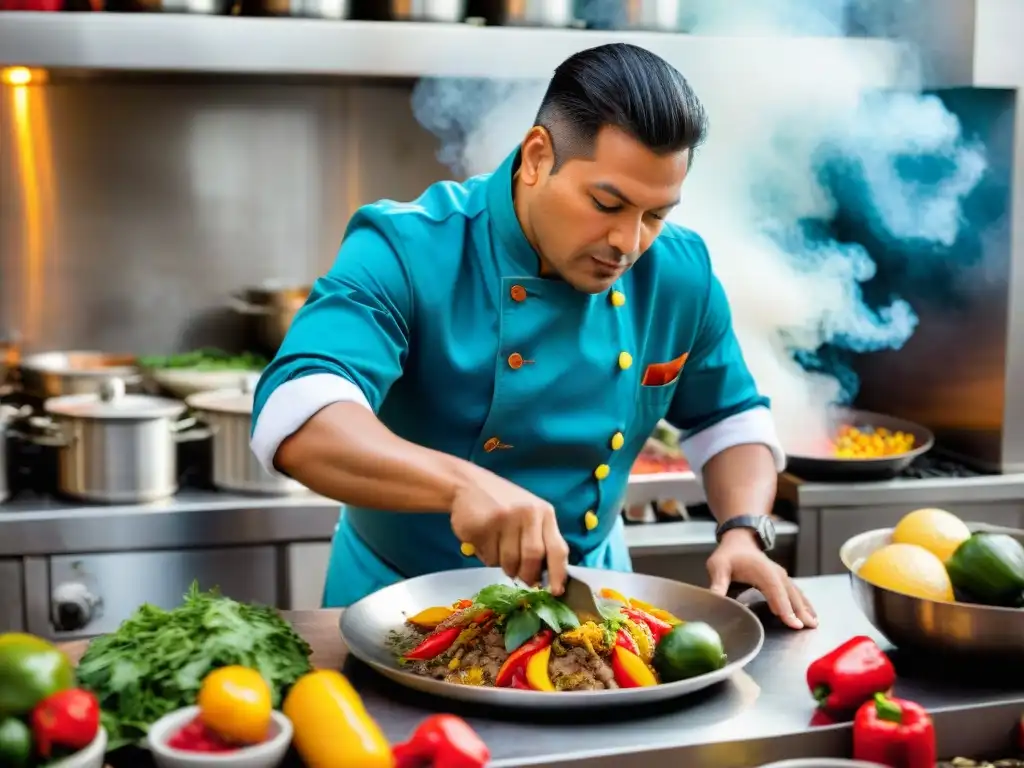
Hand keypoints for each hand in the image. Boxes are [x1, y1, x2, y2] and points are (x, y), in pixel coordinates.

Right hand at [449, 470, 569, 593]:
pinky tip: (484, 541)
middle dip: (527, 575)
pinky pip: (489, 558)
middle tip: (521, 577)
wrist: (468, 485)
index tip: (555, 592)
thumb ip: (540, 540)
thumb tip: (546, 579)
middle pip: (533, 558)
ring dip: (505, 567)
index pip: (557, 548)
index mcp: (544, 512)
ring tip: (499, 551)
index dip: (558, 573)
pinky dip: (488, 558)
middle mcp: (527, 513)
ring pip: (509, 562)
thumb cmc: (504, 504)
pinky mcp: (483, 526)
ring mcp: (504, 519)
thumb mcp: (529, 515)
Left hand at [706, 528, 817, 629]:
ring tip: (814, 624)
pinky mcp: (783, 579)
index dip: (784, 608)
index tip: (792, 623)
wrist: (739, 540)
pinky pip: (796, 592)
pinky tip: (811, 614)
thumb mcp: (718, 566)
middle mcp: (775, 573)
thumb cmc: (728, 555)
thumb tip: (714, 599)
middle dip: (800, 612)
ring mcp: (781, 575)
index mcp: (761, 570)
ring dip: (806, 608)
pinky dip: (804, 603)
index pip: (775, 591)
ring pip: (796, 593)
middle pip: (789, 594)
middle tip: (808, 628)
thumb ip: (718, 583)